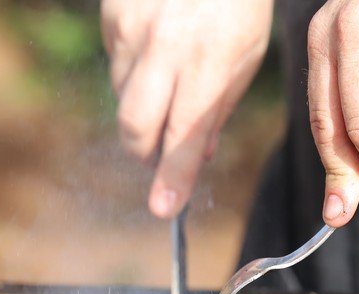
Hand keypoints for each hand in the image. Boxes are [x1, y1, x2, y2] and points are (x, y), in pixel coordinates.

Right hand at [102, 0, 272, 217]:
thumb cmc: (237, 4)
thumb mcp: (245, 58)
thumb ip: (218, 110)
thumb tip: (199, 157)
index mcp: (207, 64)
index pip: (184, 138)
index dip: (172, 178)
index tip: (163, 209)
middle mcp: (165, 49)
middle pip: (136, 127)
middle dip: (146, 153)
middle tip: (160, 154)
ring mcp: (133, 29)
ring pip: (124, 96)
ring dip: (144, 105)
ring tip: (172, 76)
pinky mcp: (112, 14)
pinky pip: (114, 62)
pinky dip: (133, 69)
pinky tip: (157, 45)